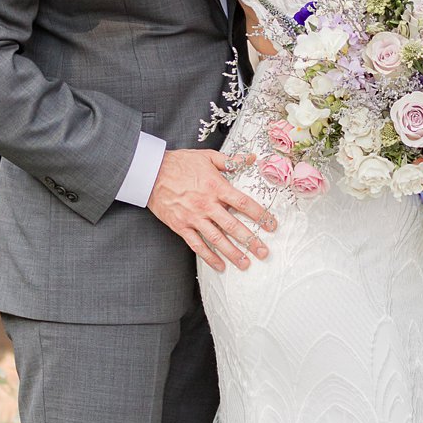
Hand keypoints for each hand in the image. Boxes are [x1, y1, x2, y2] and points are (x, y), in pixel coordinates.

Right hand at [148, 148, 275, 272]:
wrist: (151, 172)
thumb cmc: (179, 163)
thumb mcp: (207, 156)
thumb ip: (231, 160)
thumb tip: (251, 158)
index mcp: (216, 187)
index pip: (243, 204)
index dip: (260, 215)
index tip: (271, 225)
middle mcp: (207, 204)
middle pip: (233, 226)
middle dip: (251, 241)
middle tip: (264, 252)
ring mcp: (193, 217)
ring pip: (217, 239)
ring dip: (233, 253)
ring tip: (245, 264)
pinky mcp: (181, 226)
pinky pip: (197, 245)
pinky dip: (209, 257)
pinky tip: (220, 266)